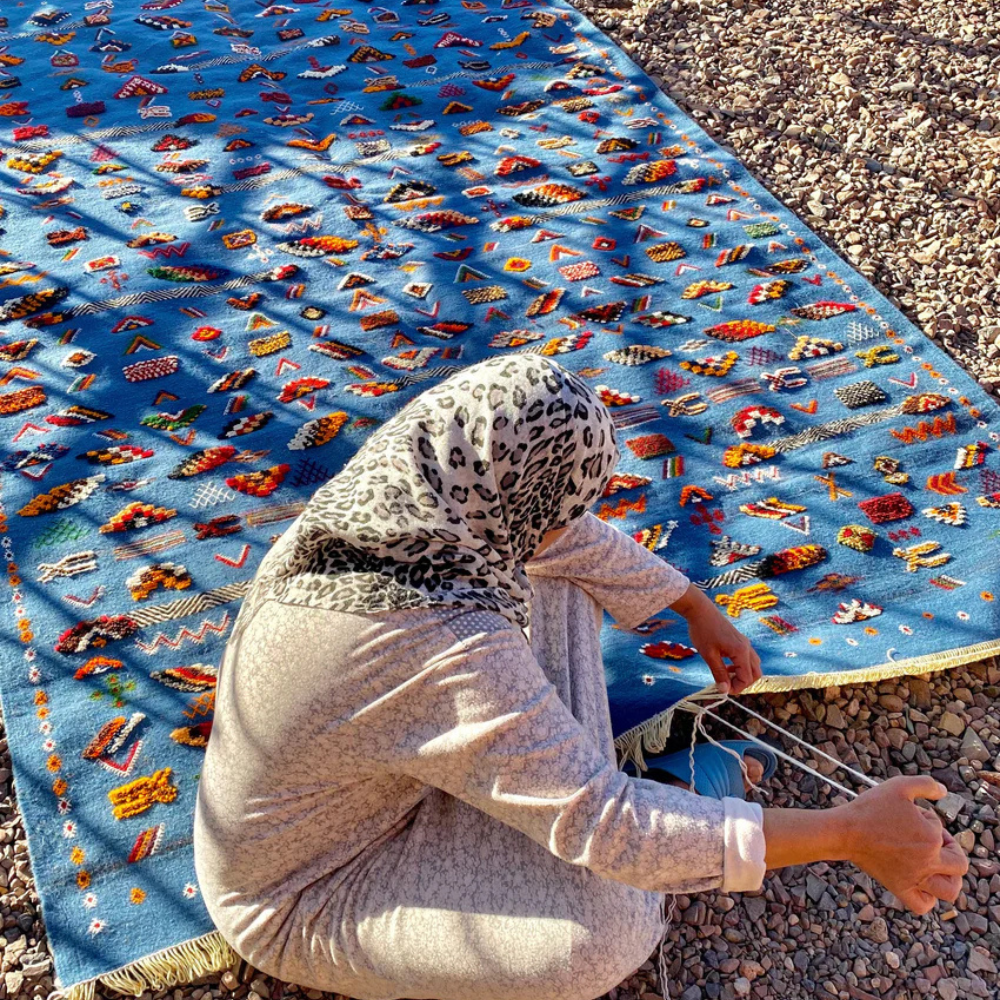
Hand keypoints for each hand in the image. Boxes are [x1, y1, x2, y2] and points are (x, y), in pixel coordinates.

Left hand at [670, 584, 760, 695]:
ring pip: (753, 665)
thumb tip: (725, 690)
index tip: (722, 690)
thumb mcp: (709, 655)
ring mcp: (745, 643)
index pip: (747, 678)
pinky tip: (726, 665)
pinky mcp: (740, 641)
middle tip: (726, 685)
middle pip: (755, 673)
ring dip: (743, 674)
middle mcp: (747, 647)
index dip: (736, 688)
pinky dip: (741, 666)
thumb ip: (719, 673)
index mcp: (741, 652)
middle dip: (743, 683)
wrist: (700, 610)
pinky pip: (747, 658)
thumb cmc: (702, 631)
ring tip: (725, 675)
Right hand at [839, 775, 967, 914]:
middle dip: (952, 850)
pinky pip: (922, 905)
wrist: (844, 831)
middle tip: (934, 840)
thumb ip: (926, 784)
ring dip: (950, 879)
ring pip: (948, 891)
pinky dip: (927, 898)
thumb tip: (943, 792)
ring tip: (938, 867)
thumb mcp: (899, 786)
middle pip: (959, 865)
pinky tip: (921, 884)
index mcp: (931, 838)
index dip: (927, 818)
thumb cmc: (870, 808)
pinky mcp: (899, 887)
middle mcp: (928, 862)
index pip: (941, 829)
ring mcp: (914, 878)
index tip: (909, 814)